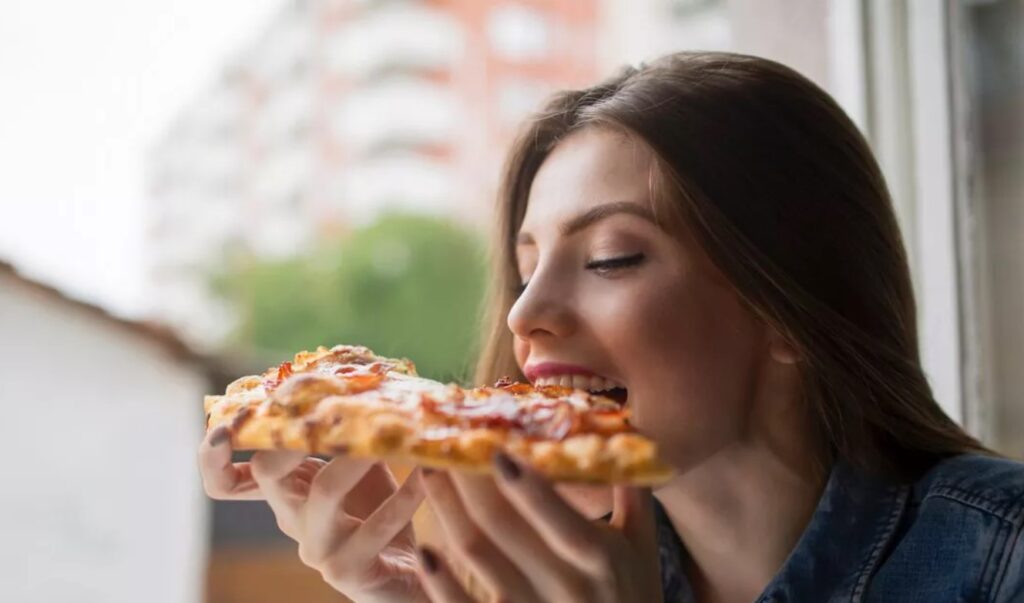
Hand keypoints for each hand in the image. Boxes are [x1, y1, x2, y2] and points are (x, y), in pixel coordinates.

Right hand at [198, 425, 428, 602]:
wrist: (409, 579)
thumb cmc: (381, 515)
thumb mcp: (362, 467)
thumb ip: (350, 433)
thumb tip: (361, 377)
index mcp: (286, 492)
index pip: (226, 479)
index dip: (213, 455)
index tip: (225, 423)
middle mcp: (292, 518)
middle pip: (267, 471)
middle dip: (289, 432)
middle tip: (320, 405)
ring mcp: (318, 548)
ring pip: (324, 492)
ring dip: (356, 456)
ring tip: (389, 433)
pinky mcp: (349, 571)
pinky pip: (376, 526)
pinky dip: (406, 495)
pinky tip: (427, 473)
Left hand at [418, 454, 662, 602]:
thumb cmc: (634, 594)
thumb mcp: (643, 546)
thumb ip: (632, 489)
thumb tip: (623, 426)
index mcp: (602, 560)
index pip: (563, 523)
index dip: (530, 489)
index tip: (496, 449)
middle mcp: (567, 588)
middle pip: (503, 526)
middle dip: (468, 478)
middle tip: (445, 438)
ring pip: (476, 555)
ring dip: (446, 509)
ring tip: (430, 470)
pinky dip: (441, 583)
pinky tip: (424, 550)